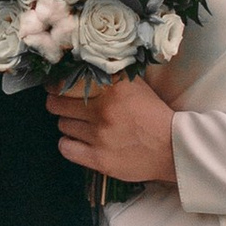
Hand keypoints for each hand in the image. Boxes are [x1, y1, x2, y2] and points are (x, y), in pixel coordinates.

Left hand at [51, 75, 176, 187]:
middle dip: (57, 104)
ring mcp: (100, 136)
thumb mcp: (136, 86)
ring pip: (63, 125)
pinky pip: (66, 148)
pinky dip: (67, 144)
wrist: (172, 148)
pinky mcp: (99, 159)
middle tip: (60, 105)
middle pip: (58, 104)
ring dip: (68, 124)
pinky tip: (76, 141)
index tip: (53, 87)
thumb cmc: (154, 115)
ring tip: (79, 125)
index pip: (69, 83)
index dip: (56, 85)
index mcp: (113, 89)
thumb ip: (112, 77)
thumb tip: (83, 67)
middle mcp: (103, 110)